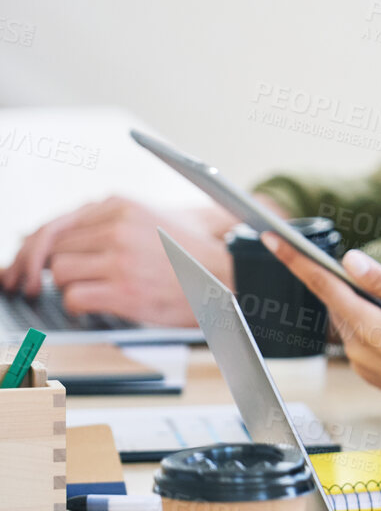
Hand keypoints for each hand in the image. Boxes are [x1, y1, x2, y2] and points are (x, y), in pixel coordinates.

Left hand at [2, 199, 242, 325]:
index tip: (22, 266)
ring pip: (59, 272)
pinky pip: (74, 298)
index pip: (56, 225)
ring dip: (68, 286)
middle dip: (43, 270)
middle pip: (52, 248)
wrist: (228, 275)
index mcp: (121, 205)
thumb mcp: (148, 219)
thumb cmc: (190, 252)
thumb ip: (103, 221)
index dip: (32, 249)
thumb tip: (46, 235)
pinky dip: (79, 305)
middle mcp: (118, 226)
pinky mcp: (124, 288)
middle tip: (35, 285)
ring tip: (89, 291)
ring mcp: (121, 257)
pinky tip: (96, 305)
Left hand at [259, 234, 380, 429]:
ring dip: (364, 309)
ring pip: (351, 324)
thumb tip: (350, 259)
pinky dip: (373, 328)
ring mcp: (363, 365)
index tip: (273, 240)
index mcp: (366, 325)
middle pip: (337, 303)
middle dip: (346, 286)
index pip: (322, 284)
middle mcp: (356, 348)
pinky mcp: (372, 376)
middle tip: (372, 277)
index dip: (296, 259)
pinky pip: (363, 343)